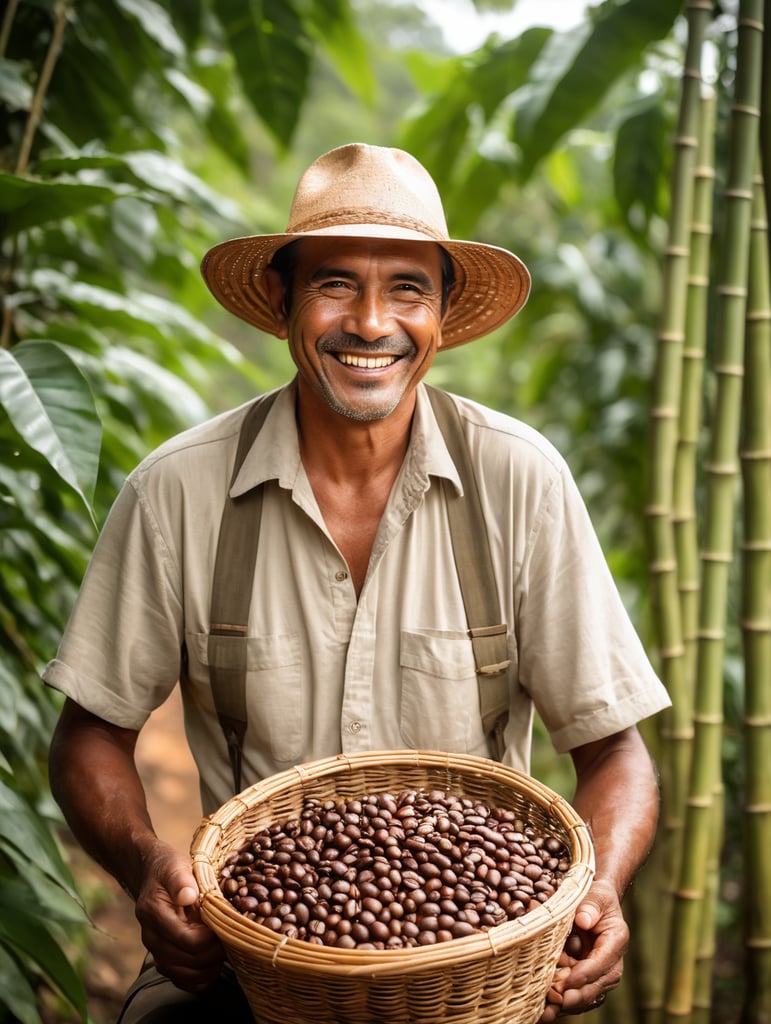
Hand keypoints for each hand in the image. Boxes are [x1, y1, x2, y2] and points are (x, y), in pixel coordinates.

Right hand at [134, 839, 224, 991]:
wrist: (153, 875)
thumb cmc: (169, 868)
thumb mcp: (175, 865)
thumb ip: (181, 880)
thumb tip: (188, 896)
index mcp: (153, 913)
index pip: (186, 939)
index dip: (211, 939)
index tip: (227, 926)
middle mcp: (151, 937)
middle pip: (188, 961)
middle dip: (215, 953)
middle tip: (233, 938)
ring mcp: (156, 951)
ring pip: (184, 975)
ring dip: (209, 968)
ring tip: (225, 950)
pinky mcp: (163, 959)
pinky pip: (182, 980)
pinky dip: (200, 978)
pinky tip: (214, 964)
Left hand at [539, 879, 627, 1020]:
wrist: (596, 905)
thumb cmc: (595, 898)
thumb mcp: (594, 896)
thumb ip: (590, 906)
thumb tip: (583, 920)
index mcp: (616, 941)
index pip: (601, 963)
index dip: (584, 974)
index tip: (567, 982)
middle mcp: (611, 963)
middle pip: (594, 987)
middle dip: (573, 997)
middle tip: (553, 1003)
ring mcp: (599, 974)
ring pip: (584, 997)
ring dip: (565, 1005)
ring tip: (545, 1012)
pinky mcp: (586, 979)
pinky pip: (575, 995)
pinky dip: (560, 1003)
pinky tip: (543, 1009)